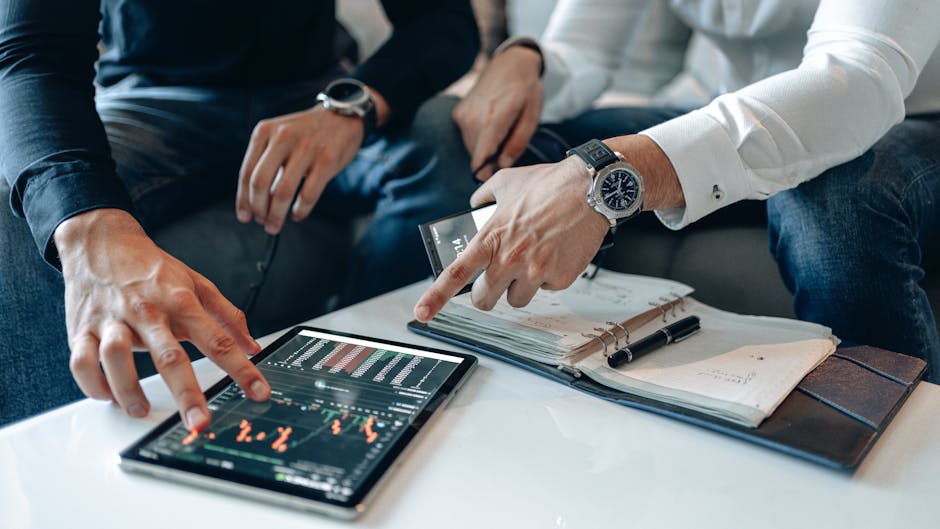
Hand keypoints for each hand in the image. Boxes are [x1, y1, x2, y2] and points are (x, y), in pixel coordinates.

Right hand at [55, 209, 268, 429]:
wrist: (102, 243)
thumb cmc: (152, 269)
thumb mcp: (197, 284)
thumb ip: (228, 315)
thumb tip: (253, 345)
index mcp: (181, 302)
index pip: (218, 340)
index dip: (242, 369)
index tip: (259, 392)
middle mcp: (148, 312)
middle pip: (169, 357)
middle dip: (187, 393)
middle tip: (200, 422)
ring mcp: (113, 320)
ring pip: (116, 358)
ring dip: (129, 390)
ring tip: (141, 410)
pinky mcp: (82, 328)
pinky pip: (82, 361)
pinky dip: (92, 383)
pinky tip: (108, 396)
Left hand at [236, 106, 363, 234]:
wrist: (342, 117)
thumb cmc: (307, 134)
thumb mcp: (280, 137)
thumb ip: (267, 162)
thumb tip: (254, 201)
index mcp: (265, 131)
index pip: (247, 172)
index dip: (243, 200)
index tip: (244, 216)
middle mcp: (283, 137)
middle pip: (260, 183)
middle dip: (258, 209)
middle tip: (262, 222)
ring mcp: (307, 148)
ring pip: (283, 192)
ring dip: (276, 215)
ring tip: (275, 225)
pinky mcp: (327, 160)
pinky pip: (308, 194)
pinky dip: (300, 211)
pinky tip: (297, 215)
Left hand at [413, 135, 684, 321]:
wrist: (591, 189)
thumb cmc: (549, 183)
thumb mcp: (506, 182)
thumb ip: (483, 197)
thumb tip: (474, 204)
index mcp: (491, 238)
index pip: (456, 275)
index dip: (435, 298)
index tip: (422, 314)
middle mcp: (510, 258)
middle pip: (485, 300)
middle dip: (489, 293)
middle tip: (497, 279)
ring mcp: (535, 272)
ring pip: (517, 300)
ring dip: (521, 286)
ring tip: (534, 258)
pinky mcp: (560, 278)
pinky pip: (547, 290)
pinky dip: (549, 277)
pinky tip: (557, 253)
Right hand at [453, 45, 542, 180]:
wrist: (510, 63)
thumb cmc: (525, 90)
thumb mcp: (532, 116)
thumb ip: (517, 143)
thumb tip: (503, 165)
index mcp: (494, 119)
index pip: (481, 158)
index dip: (486, 174)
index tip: (494, 180)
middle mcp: (473, 118)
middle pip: (477, 156)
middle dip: (491, 159)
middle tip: (508, 147)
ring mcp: (463, 115)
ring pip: (471, 147)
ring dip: (485, 147)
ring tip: (501, 131)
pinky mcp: (458, 113)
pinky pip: (467, 136)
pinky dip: (478, 136)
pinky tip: (490, 123)